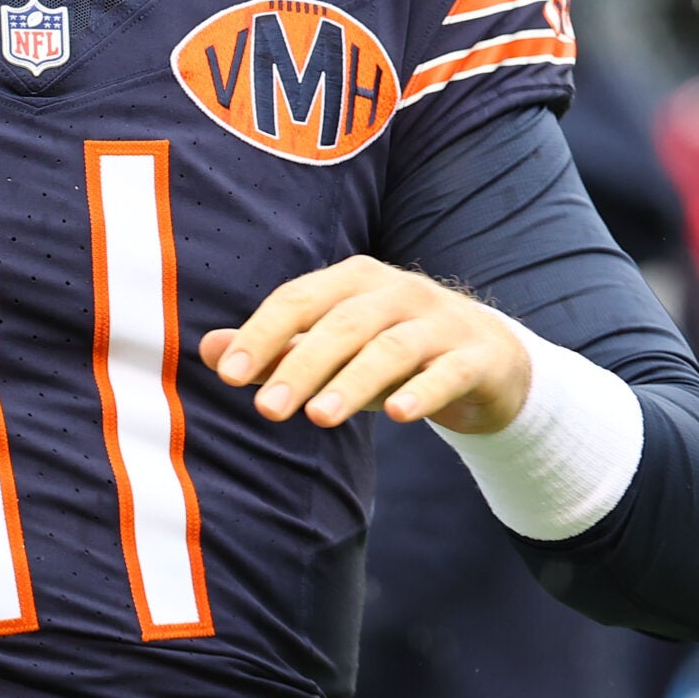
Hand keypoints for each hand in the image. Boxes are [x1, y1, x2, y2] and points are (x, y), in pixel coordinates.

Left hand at [200, 256, 531, 433]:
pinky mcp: (476, 357)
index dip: (263, 334)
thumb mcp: (334, 352)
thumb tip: (208, 352)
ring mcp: (440, 322)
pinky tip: (398, 414)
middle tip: (266, 410)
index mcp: (354, 279)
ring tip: (319, 418)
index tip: (228, 374)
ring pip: (391, 348)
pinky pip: (448, 372)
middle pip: (342, 325)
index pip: (299, 299)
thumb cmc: (392, 354)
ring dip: (353, 381)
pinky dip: (422, 391)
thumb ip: (277, 350)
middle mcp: (397, 291)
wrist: (489, 360)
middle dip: (301, 365)